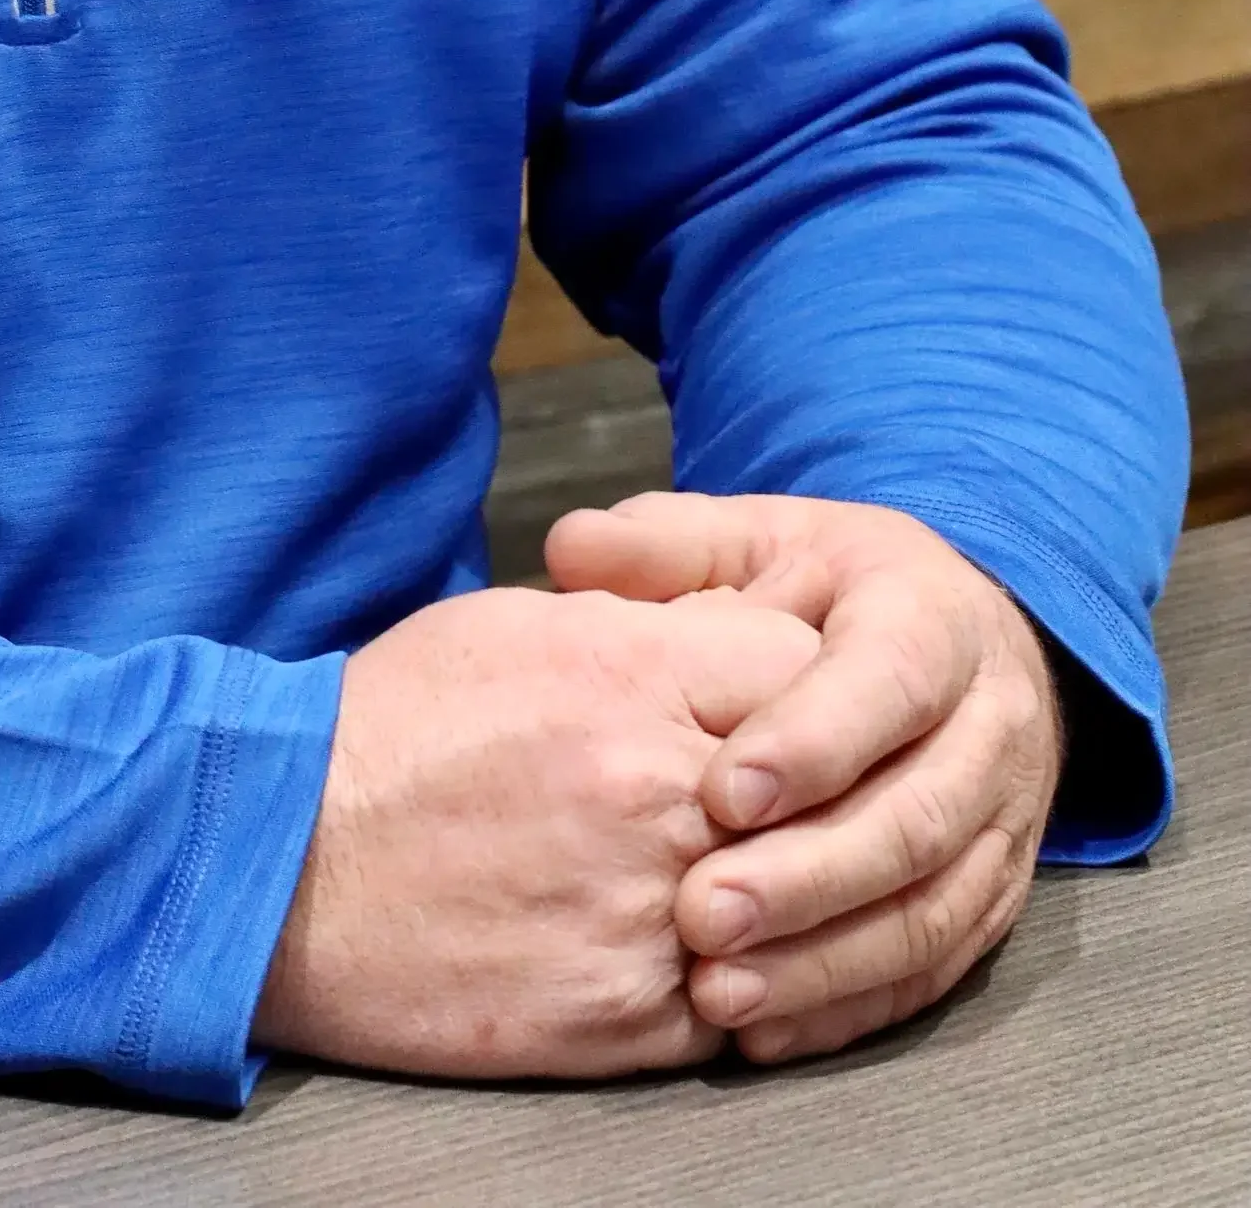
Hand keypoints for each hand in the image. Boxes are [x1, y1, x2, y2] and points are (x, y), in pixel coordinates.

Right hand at [254, 582, 819, 1078]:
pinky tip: (684, 954)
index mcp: (628, 672)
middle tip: (775, 802)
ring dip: (774, 899)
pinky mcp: (623, 1018)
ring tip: (734, 882)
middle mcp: (654, 790)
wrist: (283, 865)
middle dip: (804, 794)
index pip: (800, 664)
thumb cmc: (390, 731)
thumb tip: (725, 631)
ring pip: (790, 909)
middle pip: (815, 789)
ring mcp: (646, 912)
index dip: (807, 683)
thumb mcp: (517, 627)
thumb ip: (640, 625)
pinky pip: (735, 1008)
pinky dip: (725, 984)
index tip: (782, 705)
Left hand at [545, 494, 1061, 1066]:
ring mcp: (1002, 825)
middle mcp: (988, 728)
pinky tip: (769, 1029)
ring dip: (825, 961)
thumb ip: (668, 545)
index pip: (887, 680)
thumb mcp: (762, 540)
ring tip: (719, 989)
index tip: (719, 793)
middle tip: (701, 914)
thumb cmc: (832, 591)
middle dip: (807, 875)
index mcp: (933, 620)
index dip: (813, 741)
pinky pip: (936, 970)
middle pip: (915, 817)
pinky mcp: (993, 899)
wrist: (959, 643)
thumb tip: (568, 548)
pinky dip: (852, 1005)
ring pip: (931, 911)